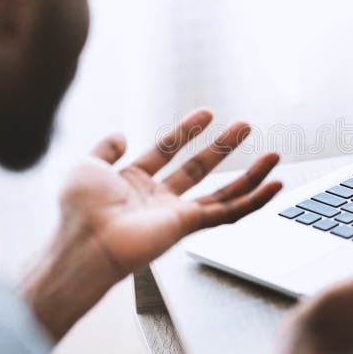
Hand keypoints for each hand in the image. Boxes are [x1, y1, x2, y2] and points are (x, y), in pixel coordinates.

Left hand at [22, 109, 281, 338]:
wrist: (86, 240)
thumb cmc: (79, 208)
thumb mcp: (86, 164)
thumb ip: (105, 148)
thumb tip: (121, 134)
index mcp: (135, 182)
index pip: (168, 150)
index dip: (187, 130)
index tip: (207, 113)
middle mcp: (158, 198)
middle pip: (199, 168)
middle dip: (223, 147)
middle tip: (245, 127)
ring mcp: (175, 213)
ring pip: (222, 193)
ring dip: (249, 174)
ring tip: (273, 154)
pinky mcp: (188, 225)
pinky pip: (229, 213)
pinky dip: (254, 201)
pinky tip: (273, 186)